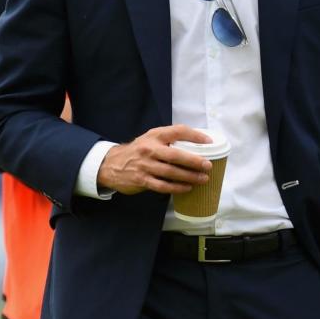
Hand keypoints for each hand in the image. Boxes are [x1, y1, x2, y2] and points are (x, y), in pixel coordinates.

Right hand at [96, 125, 211, 194]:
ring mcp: (145, 166)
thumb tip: (197, 143)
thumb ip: (169, 139)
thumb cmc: (138, 151)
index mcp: (155, 136)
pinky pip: (162, 185)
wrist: (111, 164)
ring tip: (203, 179)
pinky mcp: (142, 180)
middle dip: (194, 161)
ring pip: (171, 172)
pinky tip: (187, 188)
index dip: (195, 135)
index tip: (209, 142)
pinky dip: (176, 187)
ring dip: (189, 177)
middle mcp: (150, 149)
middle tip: (208, 166)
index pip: (178, 131)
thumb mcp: (151, 138)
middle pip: (176, 155)